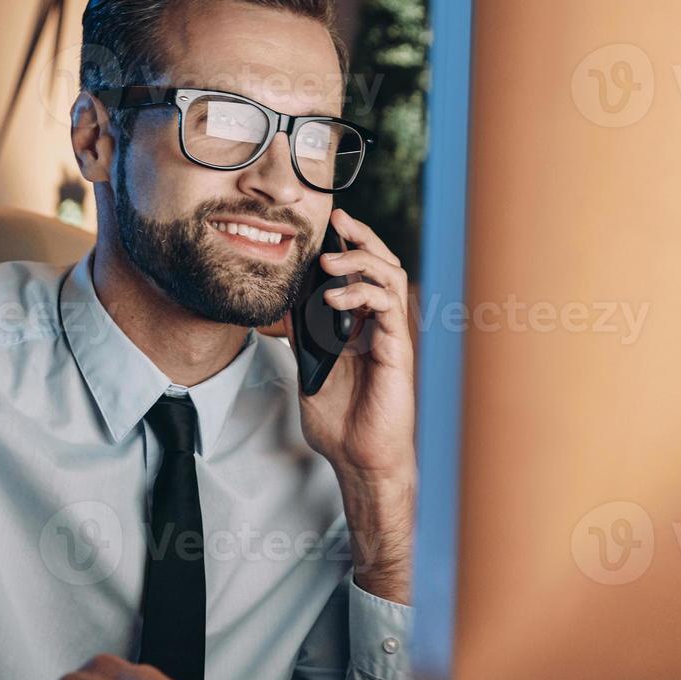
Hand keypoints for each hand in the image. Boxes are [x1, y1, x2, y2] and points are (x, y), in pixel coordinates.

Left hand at [283, 208, 416, 598]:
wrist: (357, 460)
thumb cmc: (340, 423)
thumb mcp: (308, 370)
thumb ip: (302, 339)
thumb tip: (284, 308)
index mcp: (361, 328)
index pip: (360, 274)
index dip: (349, 246)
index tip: (328, 227)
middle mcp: (379, 327)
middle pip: (381, 265)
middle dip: (362, 237)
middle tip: (338, 220)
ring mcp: (390, 337)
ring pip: (389, 278)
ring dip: (360, 261)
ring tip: (329, 260)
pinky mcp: (396, 352)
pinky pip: (387, 309)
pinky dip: (362, 294)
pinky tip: (336, 298)